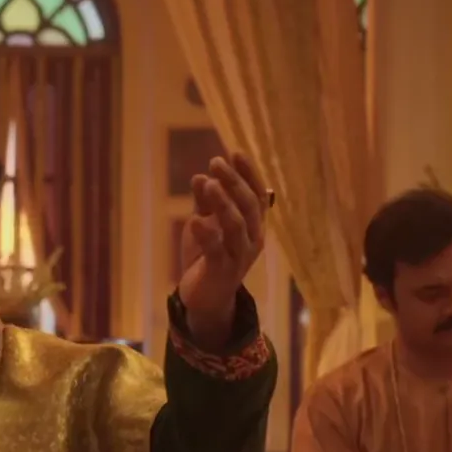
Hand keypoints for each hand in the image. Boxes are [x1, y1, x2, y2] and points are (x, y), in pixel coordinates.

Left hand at [175, 154, 268, 341]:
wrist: (203, 298)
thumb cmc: (207, 257)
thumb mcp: (205, 224)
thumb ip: (205, 202)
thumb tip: (202, 175)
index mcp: (252, 225)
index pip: (256, 195)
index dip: (248, 174)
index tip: (235, 153)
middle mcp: (252, 239)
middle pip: (248, 206)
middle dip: (234, 182)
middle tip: (217, 161)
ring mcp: (239, 257)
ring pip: (236, 226)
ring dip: (224, 202)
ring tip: (210, 183)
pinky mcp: (222, 273)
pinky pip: (217, 252)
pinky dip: (207, 235)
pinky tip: (195, 220)